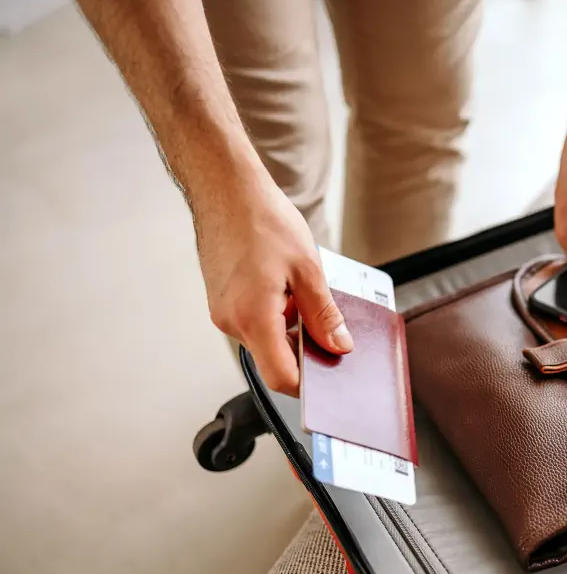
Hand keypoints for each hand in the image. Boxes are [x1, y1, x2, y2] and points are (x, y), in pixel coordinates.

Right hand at [195, 176, 352, 395]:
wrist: (225, 188)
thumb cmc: (262, 219)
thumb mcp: (307, 269)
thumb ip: (324, 314)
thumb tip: (338, 346)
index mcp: (254, 318)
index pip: (281, 377)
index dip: (308, 385)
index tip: (329, 381)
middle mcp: (232, 321)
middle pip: (274, 358)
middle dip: (304, 349)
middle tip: (331, 328)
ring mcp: (223, 311)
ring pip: (265, 338)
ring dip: (290, 327)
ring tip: (304, 292)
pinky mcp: (222, 300)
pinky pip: (254, 321)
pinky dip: (276, 314)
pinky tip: (287, 286)